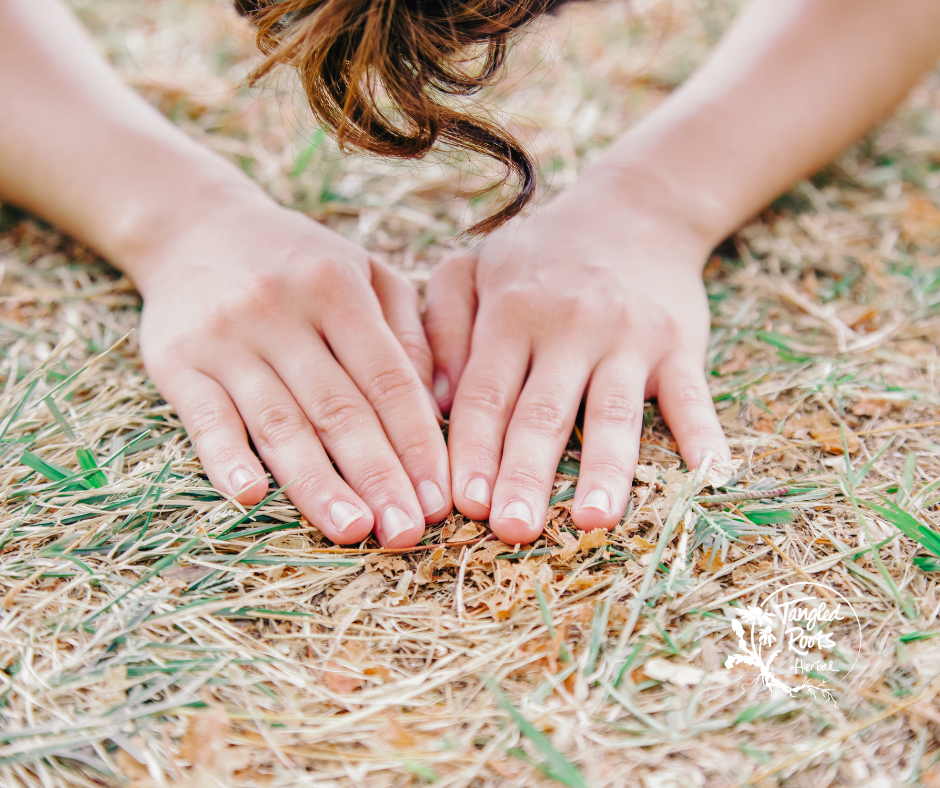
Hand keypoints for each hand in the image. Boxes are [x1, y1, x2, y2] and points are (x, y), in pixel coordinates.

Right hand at [135, 198, 450, 546]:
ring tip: (351, 530)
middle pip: (338, 409)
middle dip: (377, 475)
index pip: (387, 379)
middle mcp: (283, 312)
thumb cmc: (300, 262)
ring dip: (316, 482)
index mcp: (338, 289)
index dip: (416, 442)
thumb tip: (440, 402)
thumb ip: (409, 330)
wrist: (195, 226)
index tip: (439, 497)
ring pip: (279, 422)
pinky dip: (225, 456)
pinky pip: (204, 416)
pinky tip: (249, 496)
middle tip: (406, 533)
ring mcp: (227, 338)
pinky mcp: (177, 361)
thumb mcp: (365, 271)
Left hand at [424, 184, 730, 544]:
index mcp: (512, 312)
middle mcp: (570, 326)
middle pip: (544, 412)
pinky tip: (709, 475)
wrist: (633, 209)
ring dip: (607, 470)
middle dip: (526, 474)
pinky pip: (692, 395)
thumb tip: (429, 401)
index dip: (472, 449)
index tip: (461, 502)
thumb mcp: (475, 267)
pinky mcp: (679, 344)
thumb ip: (440, 325)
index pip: (486, 393)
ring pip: (615, 413)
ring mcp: (630, 337)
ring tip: (594, 521)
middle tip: (510, 530)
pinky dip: (704, 434)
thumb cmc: (540, 254)